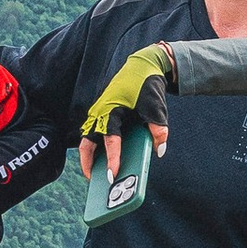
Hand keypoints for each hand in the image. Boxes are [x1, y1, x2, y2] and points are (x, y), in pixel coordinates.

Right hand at [77, 45, 172, 182]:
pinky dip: (96, 147)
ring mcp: (98, 113)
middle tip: (94, 181)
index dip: (112, 159)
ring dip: (89, 156)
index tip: (112, 175)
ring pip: (87, 139)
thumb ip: (158, 129)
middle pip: (87, 143)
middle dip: (88, 162)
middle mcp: (100, 112)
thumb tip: (159, 151)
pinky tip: (105, 160)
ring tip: (95, 175)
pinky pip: (94, 134)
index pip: (110, 140)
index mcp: (112, 110)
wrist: (141, 66)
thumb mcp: (156, 108)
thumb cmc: (146, 86)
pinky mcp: (101, 114)